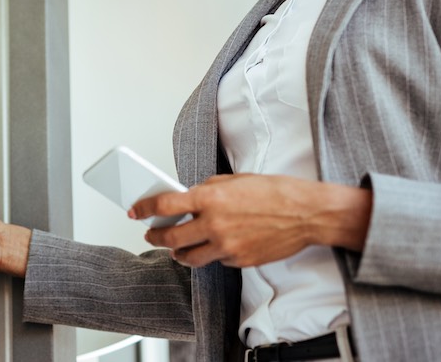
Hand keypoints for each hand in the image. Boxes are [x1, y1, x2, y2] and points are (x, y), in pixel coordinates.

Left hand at [130, 174, 371, 268]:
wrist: (305, 213)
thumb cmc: (275, 192)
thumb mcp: (235, 180)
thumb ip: (208, 190)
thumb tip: (188, 197)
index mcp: (210, 198)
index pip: (165, 205)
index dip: (144, 209)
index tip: (135, 212)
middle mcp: (214, 224)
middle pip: (171, 237)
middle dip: (156, 237)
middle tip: (150, 235)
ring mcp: (226, 246)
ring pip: (189, 258)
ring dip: (177, 253)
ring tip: (174, 248)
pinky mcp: (239, 261)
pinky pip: (217, 261)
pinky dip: (211, 254)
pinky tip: (214, 246)